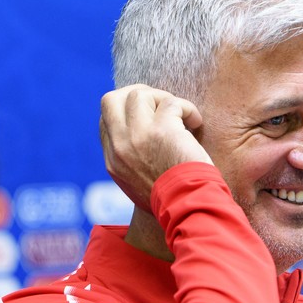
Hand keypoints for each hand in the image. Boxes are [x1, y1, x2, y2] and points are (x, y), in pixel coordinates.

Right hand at [99, 84, 212, 211]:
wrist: (188, 209)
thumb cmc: (174, 199)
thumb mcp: (139, 185)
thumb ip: (134, 161)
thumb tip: (143, 142)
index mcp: (113, 161)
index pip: (106, 120)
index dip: (127, 111)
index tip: (151, 116)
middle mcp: (120, 147)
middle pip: (111, 99)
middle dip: (138, 94)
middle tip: (161, 104)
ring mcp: (138, 137)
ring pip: (139, 94)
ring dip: (164, 99)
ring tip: (182, 116)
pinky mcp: (162, 131)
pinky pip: (171, 102)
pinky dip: (187, 108)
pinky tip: (196, 122)